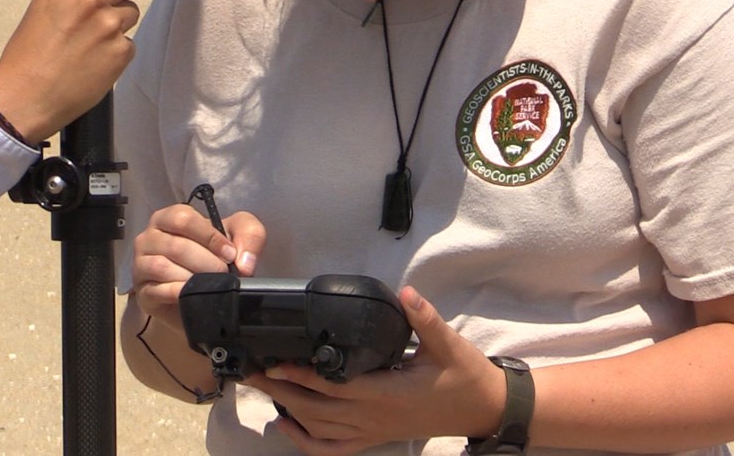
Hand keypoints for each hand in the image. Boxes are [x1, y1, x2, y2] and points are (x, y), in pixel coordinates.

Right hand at [0, 0, 140, 143]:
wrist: (25, 99)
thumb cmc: (26, 58)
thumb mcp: (42, 9)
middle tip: (106, 7)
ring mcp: (108, 26)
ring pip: (131, 11)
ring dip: (118, 23)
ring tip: (90, 44)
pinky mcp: (120, 52)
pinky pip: (129, 44)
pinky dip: (116, 53)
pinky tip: (93, 64)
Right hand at [130, 203, 265, 331]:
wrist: (205, 294)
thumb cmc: (215, 257)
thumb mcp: (239, 236)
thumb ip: (250, 235)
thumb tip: (244, 263)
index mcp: (168, 218)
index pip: (183, 219)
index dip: (210, 237)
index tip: (230, 254)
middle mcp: (149, 237)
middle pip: (175, 246)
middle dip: (206, 262)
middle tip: (223, 274)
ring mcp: (141, 264)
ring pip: (162, 267)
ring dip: (192, 278)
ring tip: (209, 285)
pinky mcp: (142, 291)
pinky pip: (156, 290)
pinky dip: (177, 293)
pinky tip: (192, 296)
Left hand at [243, 287, 505, 454]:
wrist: (484, 410)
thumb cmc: (465, 376)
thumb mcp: (448, 345)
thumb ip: (425, 318)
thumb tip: (407, 293)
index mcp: (387, 393)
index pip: (334, 387)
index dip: (301, 377)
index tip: (274, 363)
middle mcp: (373, 417)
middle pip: (315, 410)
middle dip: (280, 391)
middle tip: (250, 372)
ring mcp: (372, 431)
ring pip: (319, 429)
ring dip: (287, 410)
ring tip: (260, 388)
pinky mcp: (375, 437)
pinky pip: (334, 448)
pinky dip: (306, 441)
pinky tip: (285, 425)